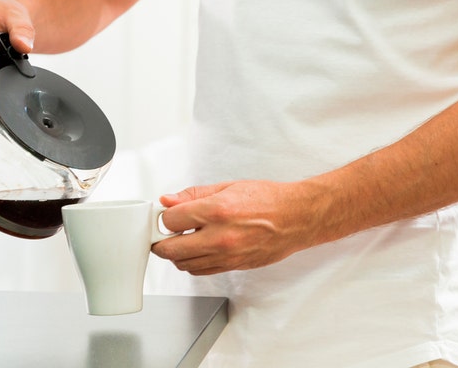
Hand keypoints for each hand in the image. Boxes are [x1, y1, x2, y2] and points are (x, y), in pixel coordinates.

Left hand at [150, 180, 321, 274]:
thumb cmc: (267, 199)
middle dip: (161, 241)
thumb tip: (167, 201)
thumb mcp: (227, 187)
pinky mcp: (233, 266)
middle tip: (163, 234)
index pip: (170, 221)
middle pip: (171, 249)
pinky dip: (192, 263)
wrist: (296, 218)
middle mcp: (220, 237)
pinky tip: (197, 250)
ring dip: (176, 254)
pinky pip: (201, 271)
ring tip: (182, 240)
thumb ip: (193, 195)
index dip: (164, 217)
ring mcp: (227, 255)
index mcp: (217, 211)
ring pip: (184, 264)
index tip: (167, 215)